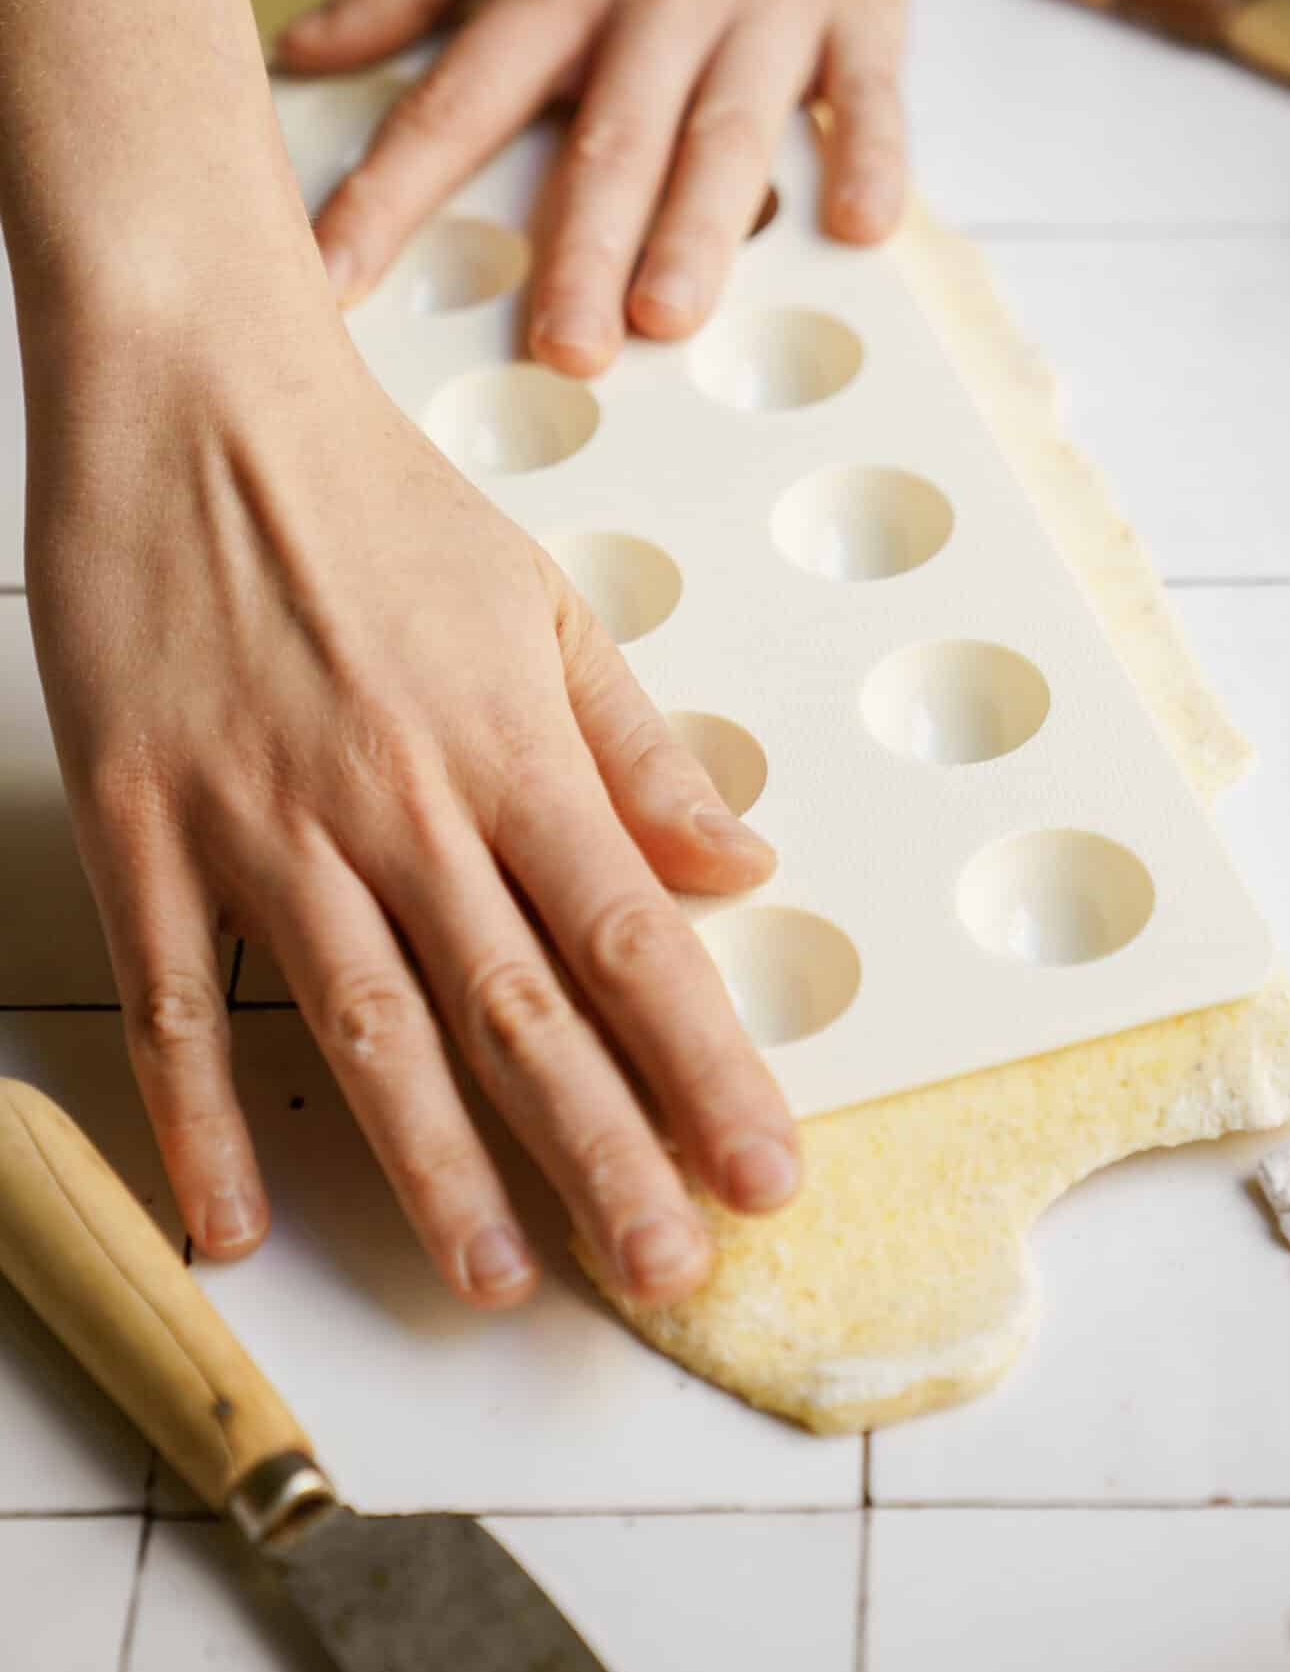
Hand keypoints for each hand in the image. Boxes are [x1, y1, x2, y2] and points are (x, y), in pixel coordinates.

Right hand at [25, 293, 799, 1307]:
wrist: (197, 393)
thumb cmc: (378, 497)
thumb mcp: (543, 602)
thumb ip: (637, 751)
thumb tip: (741, 866)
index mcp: (510, 748)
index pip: (633, 945)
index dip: (706, 1071)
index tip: (763, 1173)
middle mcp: (401, 802)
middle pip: (518, 1012)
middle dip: (600, 1155)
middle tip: (658, 1272)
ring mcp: (265, 820)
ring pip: (364, 1026)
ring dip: (434, 1166)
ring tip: (496, 1278)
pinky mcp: (144, 823)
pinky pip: (181, 996)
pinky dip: (204, 1117)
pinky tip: (236, 1224)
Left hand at [278, 0, 970, 369]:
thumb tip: (307, 50)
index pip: (458, 98)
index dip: (389, 194)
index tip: (333, 280)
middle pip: (608, 139)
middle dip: (580, 250)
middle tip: (562, 351)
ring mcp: (771, 1)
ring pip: (729, 131)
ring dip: (704, 228)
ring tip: (676, 315)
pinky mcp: (866, 0)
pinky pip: (869, 92)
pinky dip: (868, 155)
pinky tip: (860, 226)